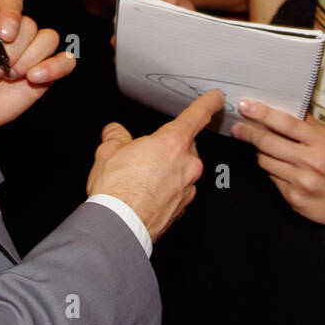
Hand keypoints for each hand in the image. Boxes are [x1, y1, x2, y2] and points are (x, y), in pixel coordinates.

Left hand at [0, 0, 76, 134]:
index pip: (12, 1)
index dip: (11, 14)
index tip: (3, 34)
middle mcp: (18, 31)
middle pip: (30, 25)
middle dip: (11, 51)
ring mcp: (34, 51)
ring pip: (48, 39)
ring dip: (27, 60)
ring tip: (7, 76)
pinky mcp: (47, 71)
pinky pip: (66, 61)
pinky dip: (55, 67)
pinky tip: (34, 77)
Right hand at [86, 90, 222, 240]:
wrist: (120, 226)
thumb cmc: (118, 191)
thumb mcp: (108, 152)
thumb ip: (116, 137)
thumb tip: (114, 132)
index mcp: (173, 143)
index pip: (197, 115)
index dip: (208, 103)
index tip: (216, 98)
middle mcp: (187, 165)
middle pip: (186, 146)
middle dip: (169, 146)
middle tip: (145, 153)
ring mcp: (187, 188)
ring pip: (182, 170)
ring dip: (167, 169)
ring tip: (140, 177)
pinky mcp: (181, 207)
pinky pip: (177, 190)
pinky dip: (165, 189)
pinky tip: (145, 193)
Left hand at [231, 98, 324, 225]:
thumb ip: (310, 126)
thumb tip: (287, 110)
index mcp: (320, 142)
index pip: (285, 123)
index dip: (261, 113)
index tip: (246, 106)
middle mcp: (310, 162)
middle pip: (267, 143)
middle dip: (248, 132)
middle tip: (238, 127)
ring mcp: (301, 183)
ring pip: (265, 162)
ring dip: (261, 153)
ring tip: (264, 148)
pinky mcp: (294, 199)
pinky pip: (272, 180)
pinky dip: (273, 171)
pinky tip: (281, 168)